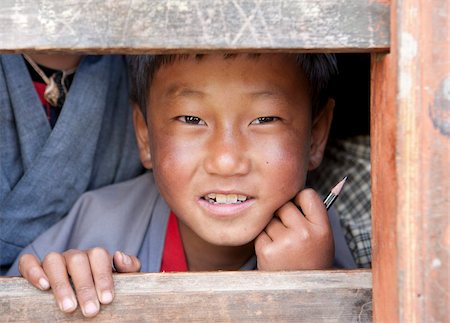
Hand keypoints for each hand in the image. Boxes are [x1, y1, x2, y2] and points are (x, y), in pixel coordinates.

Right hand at [18, 248, 140, 317]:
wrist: (86, 300)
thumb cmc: (103, 291)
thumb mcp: (122, 280)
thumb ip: (130, 267)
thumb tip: (119, 255)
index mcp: (95, 256)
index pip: (99, 256)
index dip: (103, 277)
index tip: (106, 300)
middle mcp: (74, 256)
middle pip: (77, 260)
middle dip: (84, 287)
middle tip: (90, 311)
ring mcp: (54, 260)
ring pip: (53, 260)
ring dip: (61, 284)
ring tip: (69, 308)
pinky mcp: (34, 268)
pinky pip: (28, 261)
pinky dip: (33, 271)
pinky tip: (42, 286)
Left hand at [255, 188, 333, 270]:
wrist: (299, 290)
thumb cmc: (310, 257)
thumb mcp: (322, 236)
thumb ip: (311, 213)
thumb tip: (297, 182)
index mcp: (322, 228)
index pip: (307, 194)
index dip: (301, 199)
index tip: (300, 207)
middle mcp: (304, 234)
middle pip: (285, 204)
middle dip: (284, 214)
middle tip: (290, 232)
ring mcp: (284, 242)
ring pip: (270, 217)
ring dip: (272, 227)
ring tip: (283, 245)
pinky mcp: (266, 250)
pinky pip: (260, 231)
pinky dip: (264, 238)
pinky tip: (274, 251)